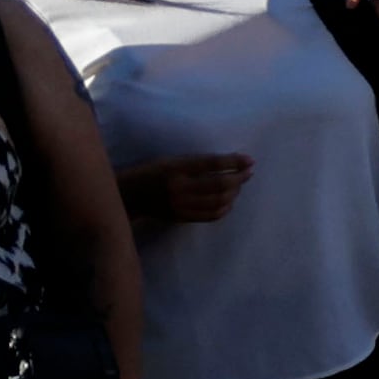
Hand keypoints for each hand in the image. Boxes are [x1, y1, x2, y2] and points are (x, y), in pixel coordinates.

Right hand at [117, 153, 250, 227]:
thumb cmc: (152, 172)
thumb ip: (197, 162)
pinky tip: (229, 202)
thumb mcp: (170, 160)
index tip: (250, 160)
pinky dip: (224, 209)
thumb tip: (231, 162)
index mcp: (175, 168)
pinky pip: (210, 216)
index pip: (212, 164)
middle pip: (219, 184)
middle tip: (248, 172)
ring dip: (234, 193)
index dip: (234, 162)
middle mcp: (178, 187)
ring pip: (218, 201)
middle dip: (239, 178)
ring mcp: (180, 205)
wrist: (127, 195)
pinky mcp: (180, 217)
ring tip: (239, 185)